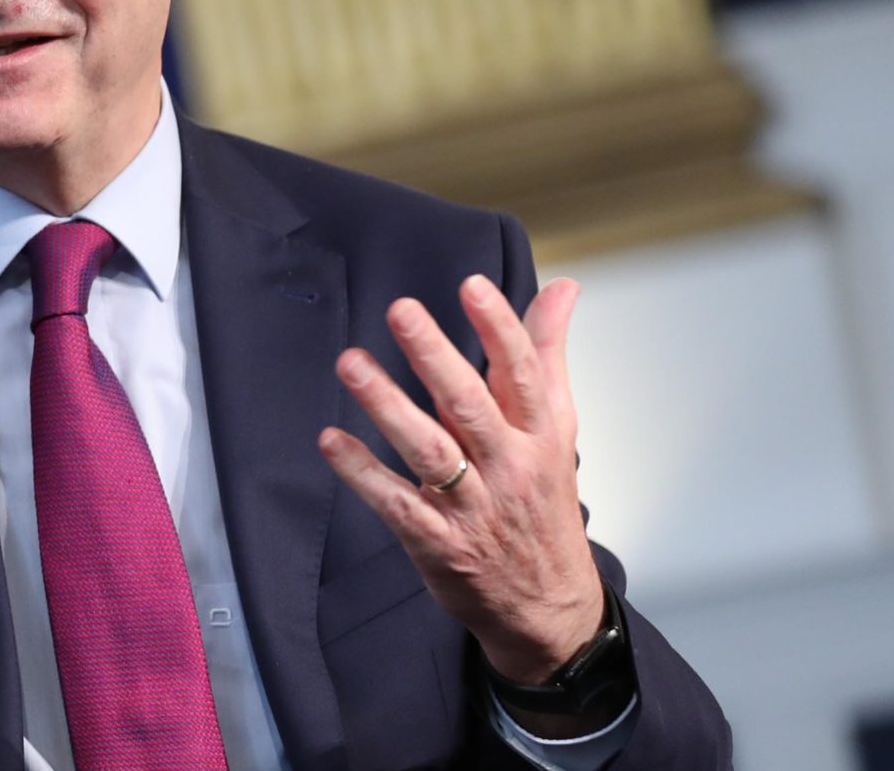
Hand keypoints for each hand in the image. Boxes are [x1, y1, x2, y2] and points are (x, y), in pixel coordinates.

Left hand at [318, 276, 603, 686]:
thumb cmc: (543, 503)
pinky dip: (362, 472)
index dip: (500, 328)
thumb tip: (562, 289)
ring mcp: (472, 507)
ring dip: (387, 405)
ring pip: (428, 450)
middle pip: (470, 404)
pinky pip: (396, 502)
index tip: (472, 286)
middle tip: (401, 311)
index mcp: (538, 435)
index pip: (522, 373)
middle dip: (435, 356)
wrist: (550, 606)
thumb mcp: (557, 428)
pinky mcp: (438, 542)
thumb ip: (546, 355)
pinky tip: (330, 440)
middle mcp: (509, 466)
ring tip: (352, 363)